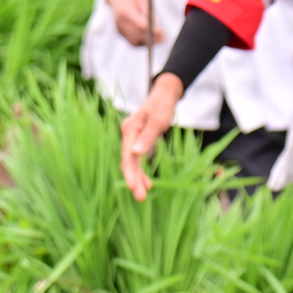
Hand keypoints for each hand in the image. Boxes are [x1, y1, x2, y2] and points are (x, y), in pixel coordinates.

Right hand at [105, 0, 162, 46]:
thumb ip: (149, 11)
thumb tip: (157, 23)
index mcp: (125, 11)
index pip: (138, 23)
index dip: (150, 29)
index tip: (160, 31)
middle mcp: (120, 22)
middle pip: (136, 34)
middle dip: (151, 38)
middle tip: (163, 38)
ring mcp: (118, 29)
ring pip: (134, 41)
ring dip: (148, 43)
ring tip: (160, 40)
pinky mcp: (119, 33)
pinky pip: (132, 42)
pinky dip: (142, 43)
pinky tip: (151, 41)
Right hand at [121, 73, 181, 199]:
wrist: (165, 95)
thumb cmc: (163, 105)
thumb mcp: (159, 119)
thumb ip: (148, 136)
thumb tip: (136, 153)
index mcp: (130, 129)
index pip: (127, 154)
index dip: (130, 172)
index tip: (133, 187)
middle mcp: (128, 134)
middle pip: (128, 161)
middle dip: (133, 180)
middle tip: (140, 198)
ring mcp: (132, 138)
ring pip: (132, 162)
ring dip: (137, 178)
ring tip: (142, 195)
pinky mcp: (138, 141)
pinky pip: (138, 159)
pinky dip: (142, 171)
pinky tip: (148, 183)